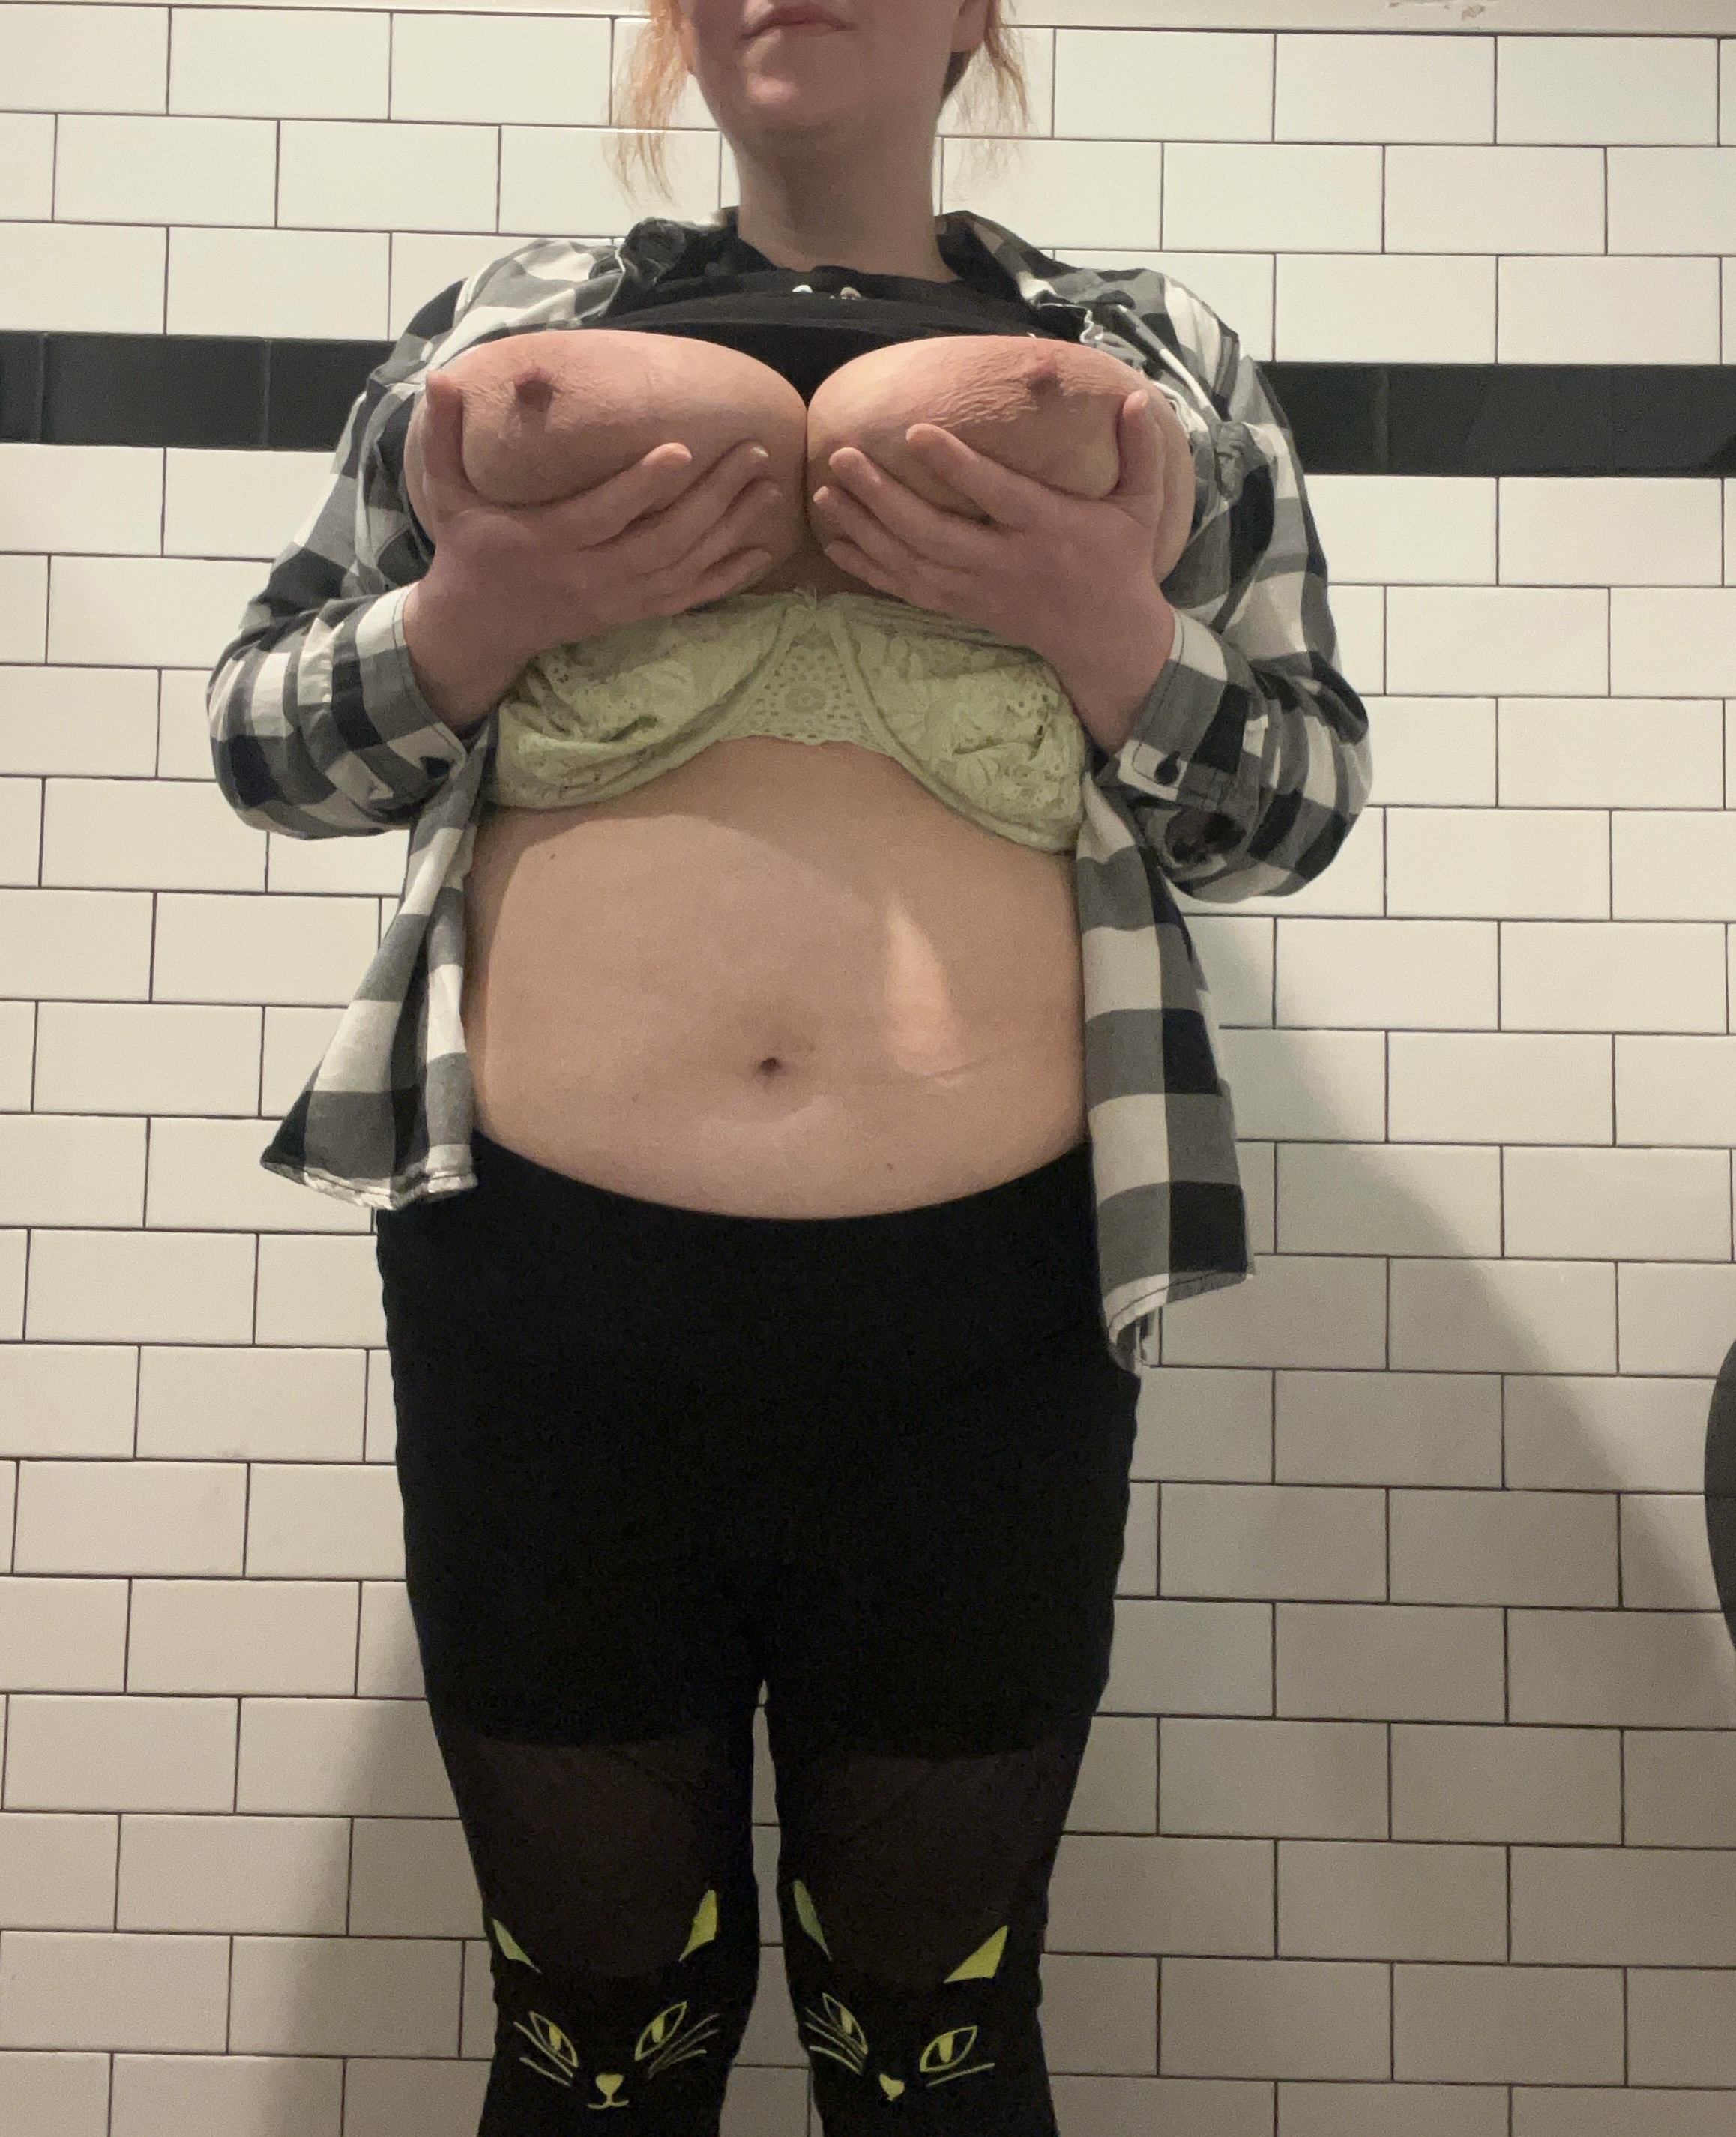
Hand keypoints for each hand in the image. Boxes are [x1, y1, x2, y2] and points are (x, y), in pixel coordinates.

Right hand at [405, 367, 787, 724]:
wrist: (480, 629)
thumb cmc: (469, 551)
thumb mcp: (448, 496)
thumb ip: (443, 438)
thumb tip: (438, 379)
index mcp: (547, 542)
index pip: (604, 513)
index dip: (644, 485)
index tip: (683, 449)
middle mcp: (590, 576)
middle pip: (662, 538)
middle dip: (713, 496)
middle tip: (752, 451)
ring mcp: (617, 600)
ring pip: (685, 566)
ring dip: (731, 528)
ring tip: (768, 486)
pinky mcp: (633, 614)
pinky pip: (690, 598)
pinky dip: (729, 576)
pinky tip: (762, 549)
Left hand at [809, 387, 1195, 744]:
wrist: (1105, 640)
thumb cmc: (1120, 562)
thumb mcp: (1141, 507)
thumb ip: (1140, 453)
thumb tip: (1139, 399)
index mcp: (1047, 528)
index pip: (994, 494)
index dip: (955, 465)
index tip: (915, 432)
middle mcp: (1006, 561)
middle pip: (933, 532)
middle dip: (882, 497)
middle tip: (842, 458)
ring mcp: (979, 589)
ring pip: (911, 562)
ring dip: (864, 529)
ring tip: (825, 492)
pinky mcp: (963, 607)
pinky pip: (907, 590)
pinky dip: (869, 569)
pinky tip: (836, 543)